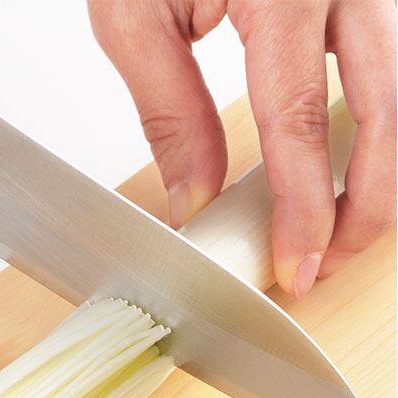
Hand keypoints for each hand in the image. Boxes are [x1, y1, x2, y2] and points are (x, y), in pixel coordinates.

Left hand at [88, 0, 395, 295]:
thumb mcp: (134, 16)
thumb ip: (171, 114)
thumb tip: (197, 200)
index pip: (300, 124)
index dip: (303, 208)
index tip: (295, 264)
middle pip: (385, 115)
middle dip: (364, 206)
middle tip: (328, 261)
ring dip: (379, 175)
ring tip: (339, 227)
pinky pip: (391, 68)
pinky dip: (377, 128)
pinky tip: (351, 165)